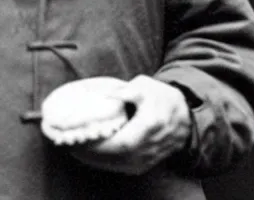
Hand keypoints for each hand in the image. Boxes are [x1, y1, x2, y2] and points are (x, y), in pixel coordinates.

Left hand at [71, 75, 191, 174]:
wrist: (185, 117)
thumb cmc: (162, 97)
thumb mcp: (145, 86)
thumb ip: (127, 90)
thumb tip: (107, 95)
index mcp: (149, 126)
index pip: (122, 143)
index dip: (100, 145)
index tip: (80, 139)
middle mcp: (149, 147)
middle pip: (116, 157)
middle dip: (91, 153)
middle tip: (68, 145)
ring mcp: (149, 158)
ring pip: (117, 165)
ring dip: (94, 160)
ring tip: (74, 150)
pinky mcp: (146, 164)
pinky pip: (122, 168)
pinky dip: (104, 164)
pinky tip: (89, 156)